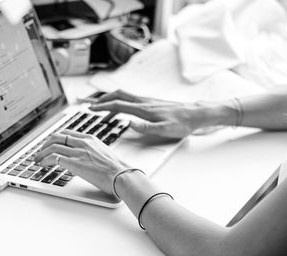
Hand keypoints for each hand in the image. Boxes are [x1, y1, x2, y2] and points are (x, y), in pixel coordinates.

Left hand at [34, 130, 125, 195]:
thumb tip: (86, 159)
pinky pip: (53, 157)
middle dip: (45, 144)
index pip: (68, 133)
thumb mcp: (103, 154)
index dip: (56, 138)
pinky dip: (44, 160)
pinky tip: (43, 164)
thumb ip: (92, 152)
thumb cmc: (116, 169)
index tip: (50, 144)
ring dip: (41, 153)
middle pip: (57, 137)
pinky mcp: (75, 162)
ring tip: (37, 160)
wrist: (121, 175)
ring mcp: (78, 152)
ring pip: (52, 146)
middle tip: (40, 151)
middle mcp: (83, 143)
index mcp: (90, 139)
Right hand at [89, 89, 209, 138]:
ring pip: (124, 96)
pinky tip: (123, 110)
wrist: (195, 114)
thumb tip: (129, 123)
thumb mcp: (166, 130)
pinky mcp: (152, 102)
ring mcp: (148, 101)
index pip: (118, 105)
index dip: (103, 107)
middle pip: (118, 95)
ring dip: (111, 100)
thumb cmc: (182, 123)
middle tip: (91, 105)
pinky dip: (121, 102)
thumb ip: (147, 127)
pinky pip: (131, 99)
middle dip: (102, 99)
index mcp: (144, 109)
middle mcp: (144, 102)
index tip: (91, 109)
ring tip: (103, 111)